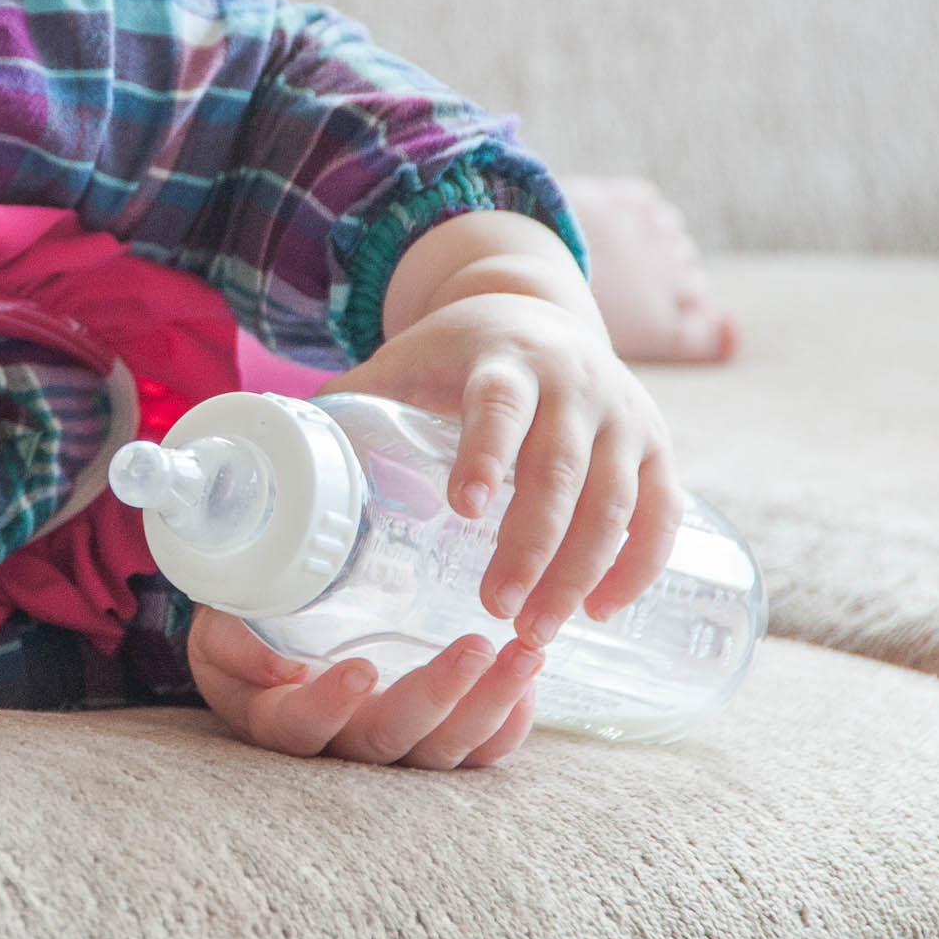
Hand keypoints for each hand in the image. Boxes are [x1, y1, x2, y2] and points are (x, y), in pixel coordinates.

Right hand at [188, 607, 541, 767]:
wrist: (275, 627)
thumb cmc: (246, 621)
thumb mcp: (220, 623)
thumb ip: (233, 642)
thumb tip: (281, 668)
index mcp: (279, 718)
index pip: (301, 729)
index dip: (330, 708)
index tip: (358, 668)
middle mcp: (339, 744)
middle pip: (388, 743)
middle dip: (435, 698)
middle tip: (474, 647)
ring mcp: (393, 746)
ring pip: (442, 750)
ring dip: (487, 705)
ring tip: (524, 655)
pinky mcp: (434, 738)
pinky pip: (477, 751)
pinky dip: (507, 723)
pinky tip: (528, 683)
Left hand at [330, 290, 684, 647]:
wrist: (534, 306)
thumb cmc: (452, 353)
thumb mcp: (401, 362)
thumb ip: (348, 407)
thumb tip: (275, 466)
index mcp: (503, 360)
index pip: (500, 406)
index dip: (485, 453)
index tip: (463, 509)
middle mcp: (573, 383)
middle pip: (560, 469)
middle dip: (533, 545)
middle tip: (499, 610)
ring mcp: (623, 414)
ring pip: (617, 499)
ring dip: (583, 571)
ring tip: (538, 632)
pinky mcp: (656, 443)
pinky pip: (662, 510)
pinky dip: (640, 563)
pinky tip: (605, 610)